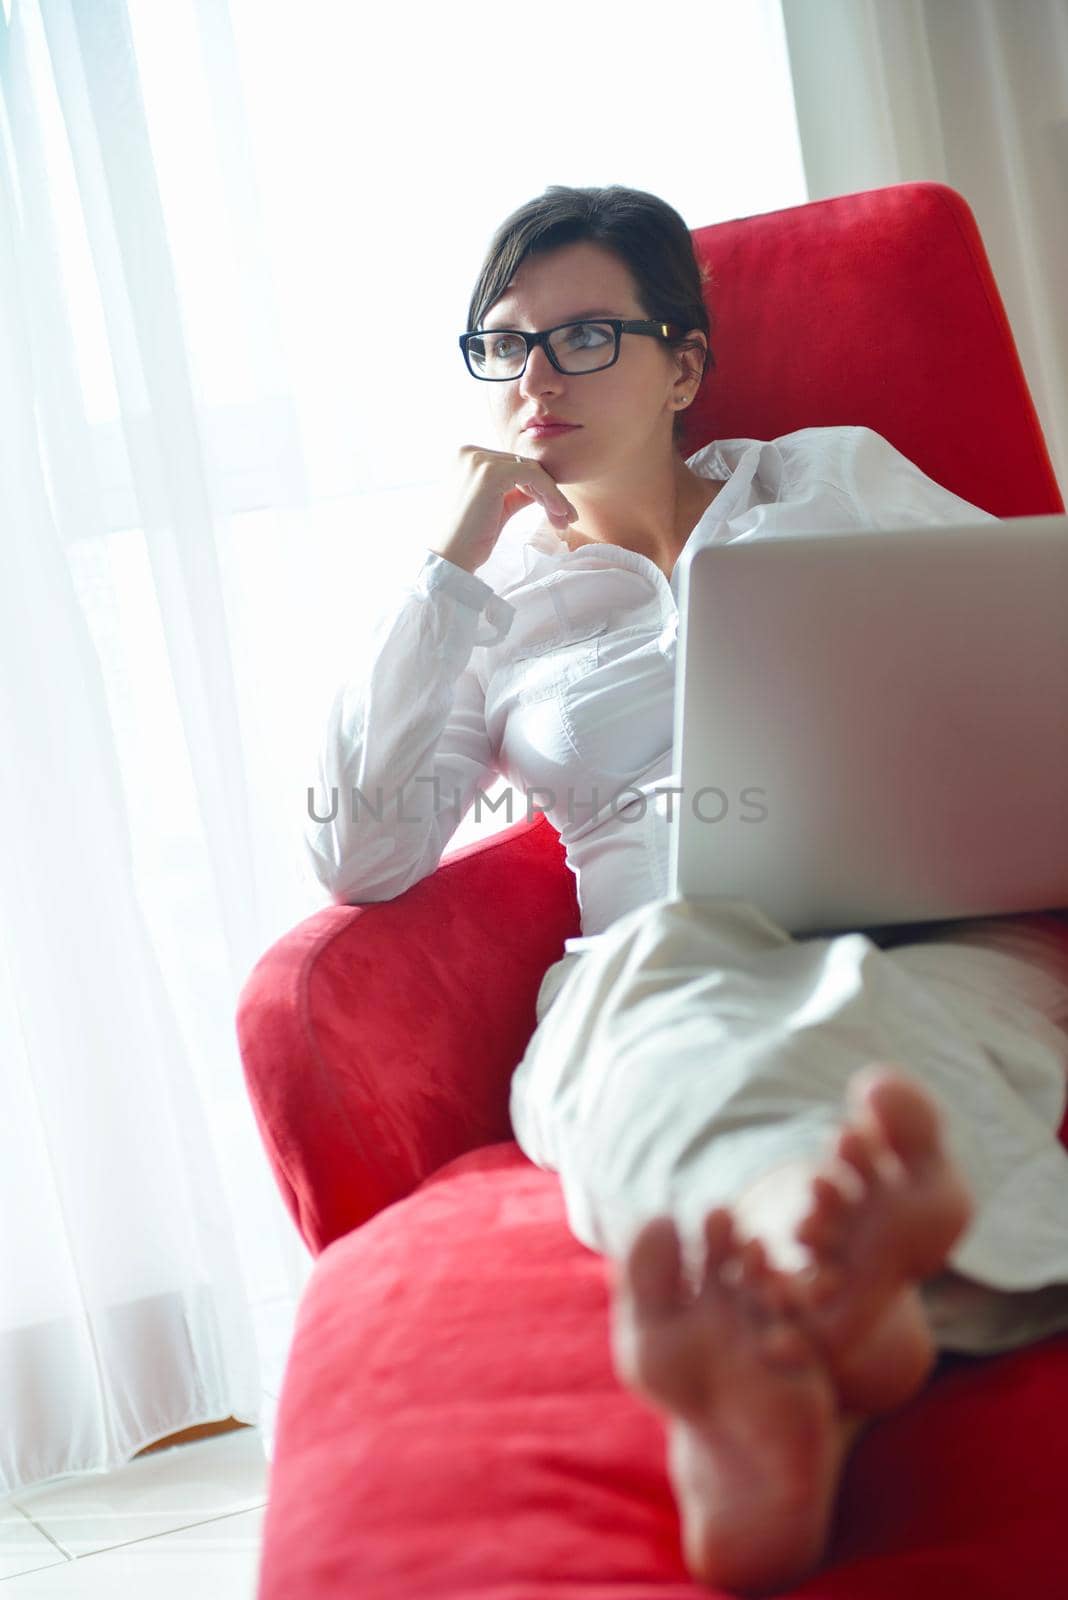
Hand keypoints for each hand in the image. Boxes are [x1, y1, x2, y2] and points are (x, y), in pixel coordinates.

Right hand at [429, 444, 577, 574]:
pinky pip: (533, 476)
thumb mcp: (497, 507)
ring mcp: (478, 460)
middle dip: (548, 492)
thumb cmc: (470, 539)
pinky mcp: (490, 473)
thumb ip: (516, 492)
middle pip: (523, 465)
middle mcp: (469, 452)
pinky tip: (558, 513)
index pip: (513, 465)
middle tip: (565, 518)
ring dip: (552, 495)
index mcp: (466, 457)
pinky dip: (550, 494)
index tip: (557, 511)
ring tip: (563, 520)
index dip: (538, 487)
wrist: (451, 559)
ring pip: (532, 470)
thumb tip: (542, 487)